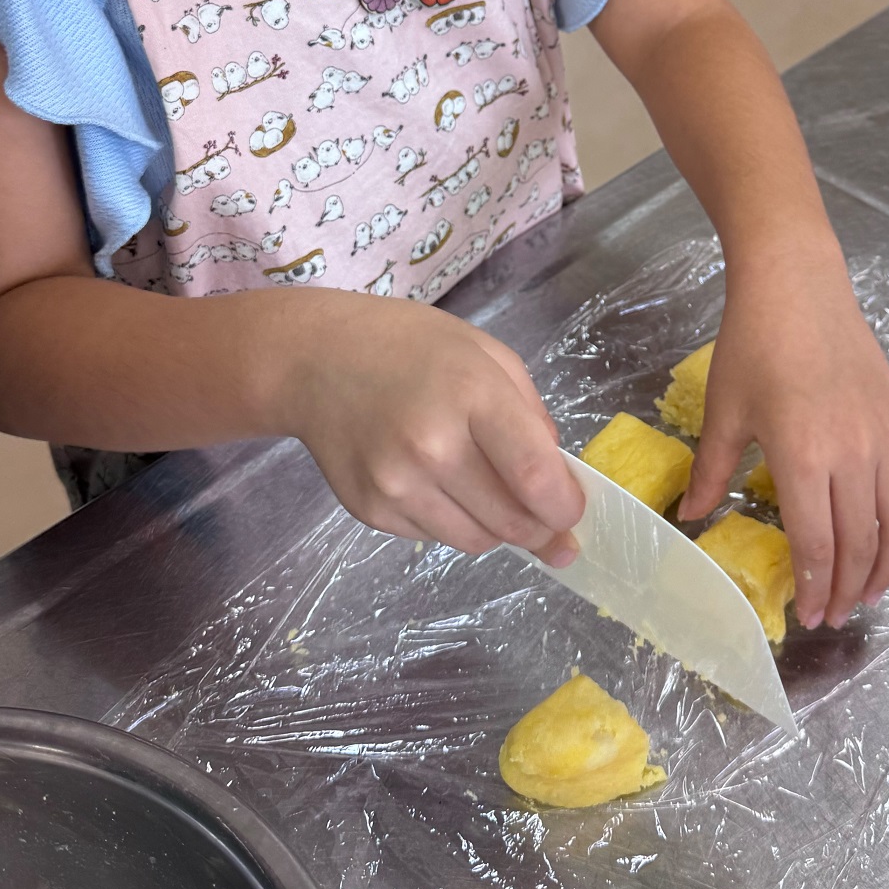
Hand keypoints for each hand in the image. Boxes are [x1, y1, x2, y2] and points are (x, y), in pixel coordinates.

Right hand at [287, 297, 582, 563]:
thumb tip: (557, 479)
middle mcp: (432, 446)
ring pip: (476, 541)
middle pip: (511, 522)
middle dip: (540, 528)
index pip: (534, 477)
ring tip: (485, 491)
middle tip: (546, 519)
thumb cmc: (410, 347)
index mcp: (472, 394)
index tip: (573, 511)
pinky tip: (435, 483)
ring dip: (496, 529)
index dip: (565, 506)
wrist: (315, 360)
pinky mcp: (369, 511)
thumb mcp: (485, 354)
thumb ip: (530, 414)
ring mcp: (395, 484)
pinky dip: (451, 521)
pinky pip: (434, 538)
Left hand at [678, 246, 888, 628]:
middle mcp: (853, 455)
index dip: (817, 587)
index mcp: (804, 458)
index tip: (810, 615)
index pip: (819, 544)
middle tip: (838, 613)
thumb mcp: (724, 411)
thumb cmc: (752, 344)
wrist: (797, 285)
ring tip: (874, 590)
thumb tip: (691, 516)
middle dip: (850, 588)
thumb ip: (713, 471)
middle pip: (862, 542)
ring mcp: (885, 435)